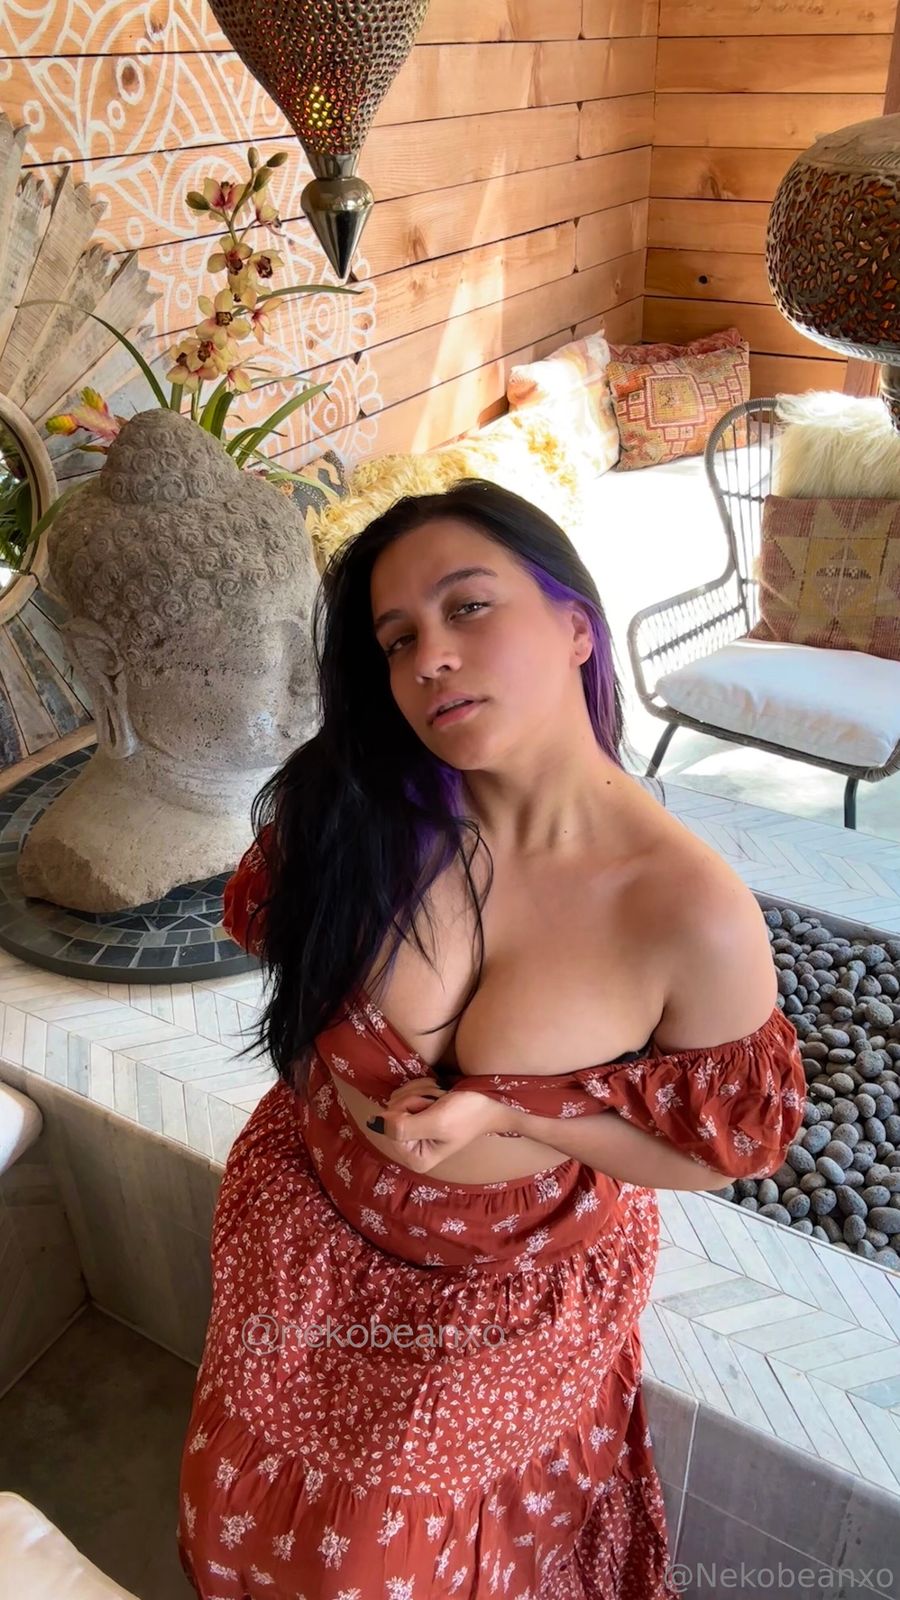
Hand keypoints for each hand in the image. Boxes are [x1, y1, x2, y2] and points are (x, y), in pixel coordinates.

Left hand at [366, 1077, 508, 1172]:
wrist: (489, 1100)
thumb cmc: (467, 1114)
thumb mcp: (436, 1121)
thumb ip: (403, 1126)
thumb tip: (372, 1123)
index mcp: (415, 1158)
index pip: (390, 1127)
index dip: (406, 1112)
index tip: (429, 1109)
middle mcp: (410, 1146)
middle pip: (391, 1113)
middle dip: (414, 1100)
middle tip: (436, 1103)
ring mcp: (412, 1129)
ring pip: (396, 1101)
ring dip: (418, 1091)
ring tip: (439, 1098)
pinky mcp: (415, 1113)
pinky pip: (403, 1093)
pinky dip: (420, 1087)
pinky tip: (437, 1093)